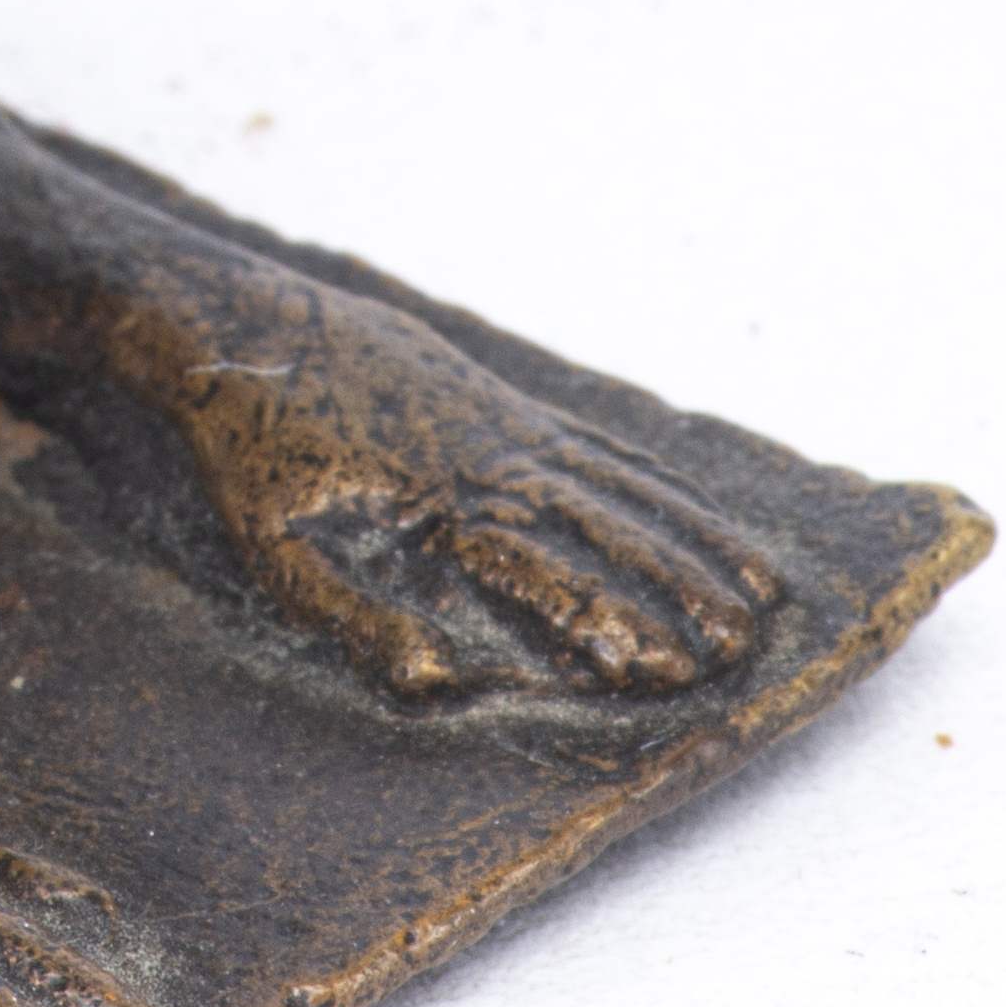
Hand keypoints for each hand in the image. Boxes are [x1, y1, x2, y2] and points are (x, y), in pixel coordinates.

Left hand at [122, 254, 788, 701]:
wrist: (245, 322)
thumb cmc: (253, 452)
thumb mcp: (275, 553)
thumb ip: (357, 620)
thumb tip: (438, 684)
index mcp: (444, 501)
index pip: (551, 572)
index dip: (616, 622)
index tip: (671, 670)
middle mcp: (494, 458)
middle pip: (609, 530)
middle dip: (684, 591)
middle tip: (745, 647)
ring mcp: (506, 424)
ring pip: (622, 486)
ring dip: (696, 540)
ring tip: (760, 591)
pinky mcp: (502, 402)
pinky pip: (598, 445)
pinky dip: (656, 482)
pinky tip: (696, 510)